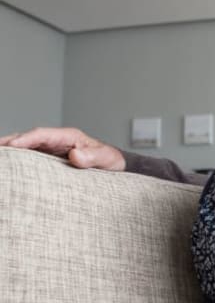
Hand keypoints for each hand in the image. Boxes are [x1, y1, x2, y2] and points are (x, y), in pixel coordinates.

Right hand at [0, 127, 125, 170]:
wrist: (115, 166)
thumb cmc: (110, 160)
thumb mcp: (105, 158)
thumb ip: (92, 157)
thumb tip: (75, 155)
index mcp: (68, 136)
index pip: (42, 135)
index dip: (26, 139)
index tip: (12, 146)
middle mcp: (56, 141)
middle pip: (27, 138)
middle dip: (9, 143)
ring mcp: (50, 150)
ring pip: (25, 148)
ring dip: (10, 151)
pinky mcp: (48, 160)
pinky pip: (30, 158)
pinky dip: (17, 161)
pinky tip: (7, 168)